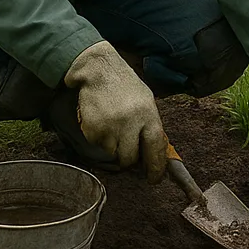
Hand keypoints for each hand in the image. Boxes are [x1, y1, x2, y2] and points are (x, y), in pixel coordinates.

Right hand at [64, 41, 167, 182]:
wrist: (99, 69)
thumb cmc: (125, 86)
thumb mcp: (146, 102)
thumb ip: (150, 126)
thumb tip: (154, 154)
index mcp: (149, 115)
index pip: (155, 148)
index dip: (156, 167)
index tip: (154, 179)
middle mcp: (130, 122)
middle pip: (130, 157)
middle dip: (129, 160)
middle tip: (126, 152)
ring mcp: (110, 126)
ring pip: (112, 153)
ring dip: (113, 146)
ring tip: (113, 126)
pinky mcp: (93, 128)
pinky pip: (97, 144)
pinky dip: (99, 138)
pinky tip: (102, 120)